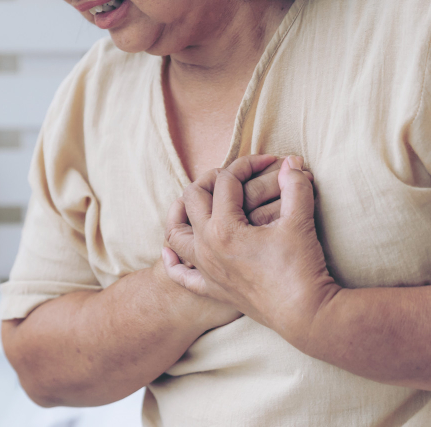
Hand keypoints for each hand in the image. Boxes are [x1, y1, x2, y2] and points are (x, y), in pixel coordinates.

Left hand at [163, 156, 340, 347]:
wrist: (306, 316)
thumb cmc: (302, 268)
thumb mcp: (300, 222)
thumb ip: (295, 187)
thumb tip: (292, 161)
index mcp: (224, 228)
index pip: (226, 181)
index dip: (247, 165)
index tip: (269, 162)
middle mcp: (206, 246)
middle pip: (192, 198)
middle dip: (211, 180)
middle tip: (235, 176)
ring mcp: (206, 269)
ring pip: (176, 233)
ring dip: (181, 212)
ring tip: (197, 201)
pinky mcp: (212, 289)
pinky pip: (181, 275)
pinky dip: (173, 261)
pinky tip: (170, 252)